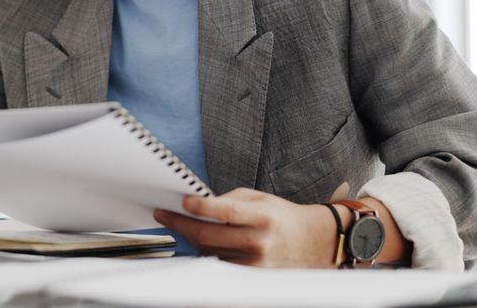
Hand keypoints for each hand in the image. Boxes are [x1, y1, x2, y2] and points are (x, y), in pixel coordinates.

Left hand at [153, 187, 340, 267]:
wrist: (312, 242)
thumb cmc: (282, 216)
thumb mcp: (260, 198)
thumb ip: (231, 200)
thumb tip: (198, 204)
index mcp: (263, 216)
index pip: (226, 210)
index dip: (201, 206)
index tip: (182, 201)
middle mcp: (259, 242)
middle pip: (209, 235)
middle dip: (181, 224)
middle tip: (163, 215)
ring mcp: (255, 264)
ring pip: (209, 252)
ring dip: (192, 239)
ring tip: (183, 227)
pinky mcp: (251, 278)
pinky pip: (218, 267)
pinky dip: (205, 254)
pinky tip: (198, 244)